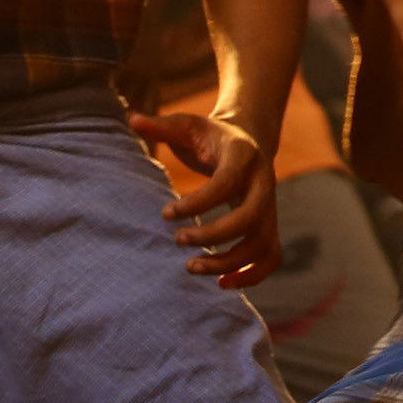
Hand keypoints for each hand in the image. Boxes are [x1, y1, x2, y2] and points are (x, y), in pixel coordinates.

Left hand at [131, 109, 279, 288]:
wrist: (247, 141)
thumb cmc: (209, 136)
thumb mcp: (187, 125)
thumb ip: (161, 125)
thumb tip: (132, 118)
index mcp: (244, 156)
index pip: (226, 185)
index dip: (196, 204)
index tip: (165, 214)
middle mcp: (265, 183)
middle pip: (250, 218)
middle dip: (213, 235)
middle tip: (177, 241)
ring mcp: (269, 207)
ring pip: (261, 243)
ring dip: (229, 262)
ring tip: (190, 267)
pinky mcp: (268, 226)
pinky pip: (270, 257)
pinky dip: (251, 275)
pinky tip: (221, 284)